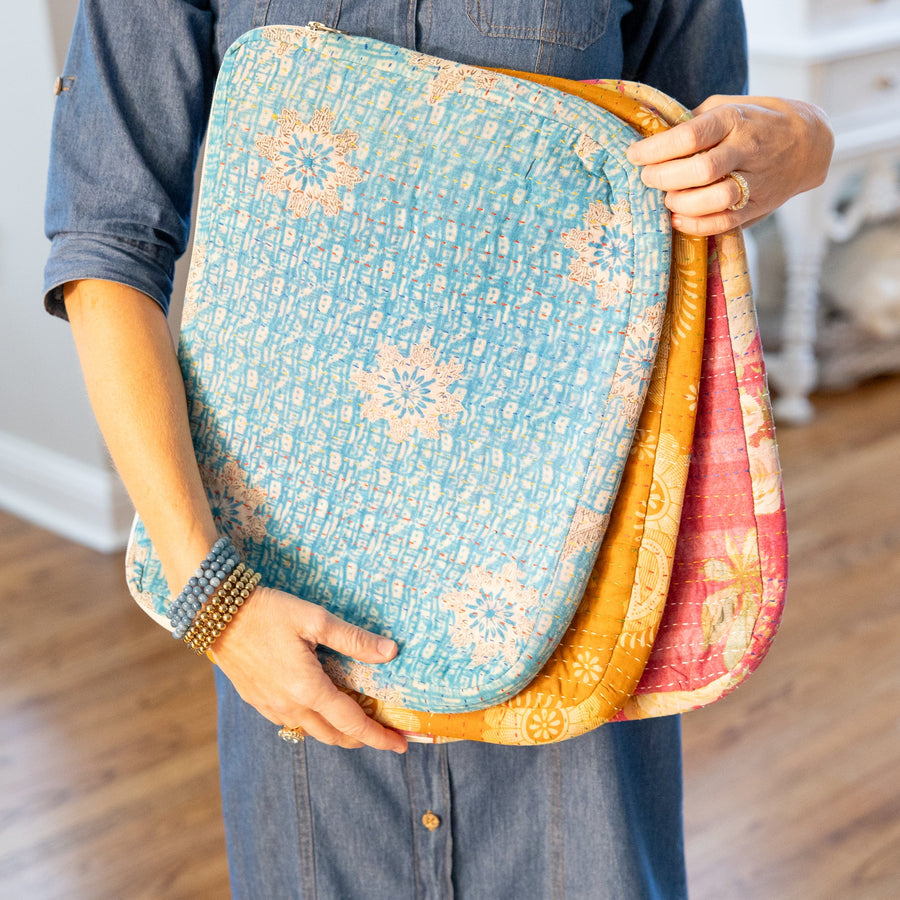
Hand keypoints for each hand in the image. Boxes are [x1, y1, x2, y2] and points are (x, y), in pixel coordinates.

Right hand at [209, 586, 407, 752]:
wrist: (216, 613)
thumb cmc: (268, 612)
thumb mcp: (316, 619)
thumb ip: (354, 639)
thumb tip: (390, 652)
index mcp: (308, 688)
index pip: (352, 723)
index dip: (378, 737)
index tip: (401, 746)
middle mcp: (289, 705)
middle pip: (333, 736)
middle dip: (362, 740)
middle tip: (383, 734)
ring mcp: (269, 706)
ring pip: (311, 732)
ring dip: (337, 733)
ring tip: (355, 722)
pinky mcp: (255, 700)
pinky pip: (290, 722)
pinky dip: (313, 723)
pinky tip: (318, 709)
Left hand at [626, 95, 833, 235]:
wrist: (809, 142)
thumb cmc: (756, 122)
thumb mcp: (728, 107)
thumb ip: (694, 122)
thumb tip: (654, 137)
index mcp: (735, 119)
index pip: (690, 135)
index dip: (656, 148)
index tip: (634, 154)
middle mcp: (747, 149)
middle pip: (700, 169)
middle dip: (664, 177)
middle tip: (647, 178)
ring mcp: (756, 179)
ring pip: (716, 198)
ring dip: (682, 202)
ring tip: (667, 198)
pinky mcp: (759, 205)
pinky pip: (725, 222)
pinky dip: (697, 225)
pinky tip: (678, 218)